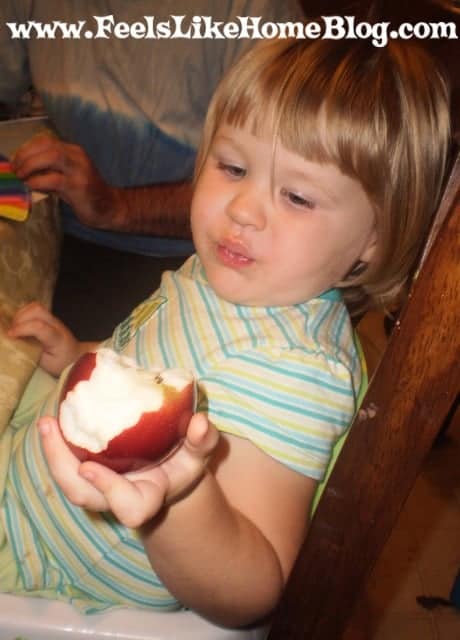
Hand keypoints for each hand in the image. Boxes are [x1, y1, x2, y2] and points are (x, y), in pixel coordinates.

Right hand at [8, 302, 79, 375]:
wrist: (75, 356)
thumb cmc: (60, 362)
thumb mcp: (46, 364)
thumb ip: (32, 353)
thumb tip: (16, 344)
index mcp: (57, 339)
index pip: (39, 327)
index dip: (22, 328)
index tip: (10, 335)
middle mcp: (56, 325)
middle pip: (38, 310)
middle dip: (20, 318)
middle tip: (13, 332)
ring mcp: (54, 319)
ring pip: (36, 307)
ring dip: (21, 314)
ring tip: (15, 327)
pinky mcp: (49, 317)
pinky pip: (35, 308)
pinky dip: (24, 313)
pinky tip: (20, 324)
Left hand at [12, 133, 120, 228]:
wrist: (110, 208)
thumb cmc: (86, 194)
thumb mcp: (66, 177)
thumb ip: (49, 170)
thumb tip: (24, 169)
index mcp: (74, 151)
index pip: (46, 140)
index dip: (27, 148)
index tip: (16, 160)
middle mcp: (77, 156)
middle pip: (47, 145)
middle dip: (26, 155)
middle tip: (16, 169)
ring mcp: (79, 170)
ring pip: (51, 156)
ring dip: (30, 165)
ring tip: (21, 176)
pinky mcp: (79, 186)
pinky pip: (54, 179)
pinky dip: (38, 181)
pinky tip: (31, 186)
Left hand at [38, 413, 219, 527]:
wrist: (169, 474)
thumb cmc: (184, 462)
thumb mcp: (199, 453)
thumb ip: (203, 440)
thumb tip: (200, 423)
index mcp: (147, 497)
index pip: (128, 507)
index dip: (108, 489)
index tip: (89, 466)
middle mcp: (119, 496)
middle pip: (84, 496)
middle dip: (62, 468)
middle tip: (51, 429)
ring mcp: (101, 487)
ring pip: (69, 482)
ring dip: (54, 454)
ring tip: (47, 423)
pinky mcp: (89, 472)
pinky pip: (68, 465)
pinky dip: (58, 445)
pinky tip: (53, 420)